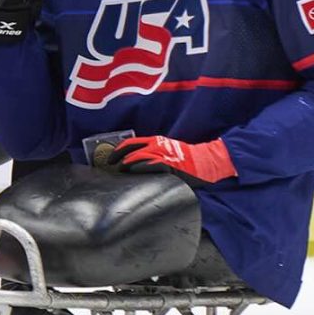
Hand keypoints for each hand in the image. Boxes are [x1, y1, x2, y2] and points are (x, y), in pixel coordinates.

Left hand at [108, 136, 236, 187]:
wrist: (204, 161)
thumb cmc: (185, 158)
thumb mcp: (166, 149)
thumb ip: (151, 152)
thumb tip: (133, 161)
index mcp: (154, 140)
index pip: (130, 143)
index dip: (117, 150)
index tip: (110, 159)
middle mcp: (156, 145)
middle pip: (130, 150)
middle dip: (117, 159)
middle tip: (111, 167)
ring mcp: (162, 155)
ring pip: (137, 157)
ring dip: (125, 165)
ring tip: (120, 172)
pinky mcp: (168, 165)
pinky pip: (148, 166)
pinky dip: (138, 169)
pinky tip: (132, 174)